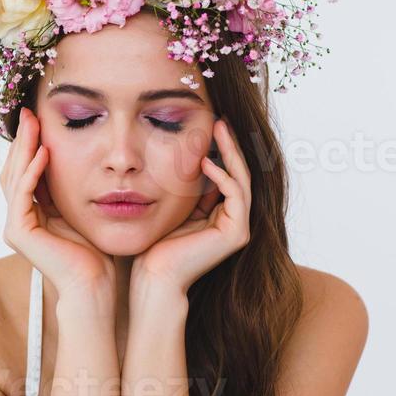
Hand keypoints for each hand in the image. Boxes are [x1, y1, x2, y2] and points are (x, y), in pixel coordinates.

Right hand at [0, 107, 116, 299]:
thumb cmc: (94, 252)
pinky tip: (44, 152)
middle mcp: (18, 219)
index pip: (23, 171)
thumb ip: (68, 187)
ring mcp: (15, 226)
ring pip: (14, 177)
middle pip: (13, 170)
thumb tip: (71, 156)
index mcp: (30, 214)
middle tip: (29, 112)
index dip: (28, 144)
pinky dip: (32, 172)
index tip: (37, 118)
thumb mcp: (79, 209)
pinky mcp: (18, 232)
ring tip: (33, 123)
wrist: (94, 283)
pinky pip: (22, 194)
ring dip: (24, 148)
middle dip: (22, 140)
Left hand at [131, 117, 251, 296]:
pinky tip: (205, 162)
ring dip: (230, 152)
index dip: (221, 149)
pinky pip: (236, 194)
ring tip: (217, 130)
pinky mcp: (236, 233)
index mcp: (221, 214)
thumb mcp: (175, 206)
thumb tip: (193, 157)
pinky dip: (222, 175)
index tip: (210, 125)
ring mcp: (239, 228)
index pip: (227, 174)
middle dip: (230, 145)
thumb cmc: (157, 244)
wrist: (154, 275)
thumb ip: (189, 187)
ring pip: (241, 179)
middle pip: (238, 173)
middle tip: (220, 120)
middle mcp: (235, 220)